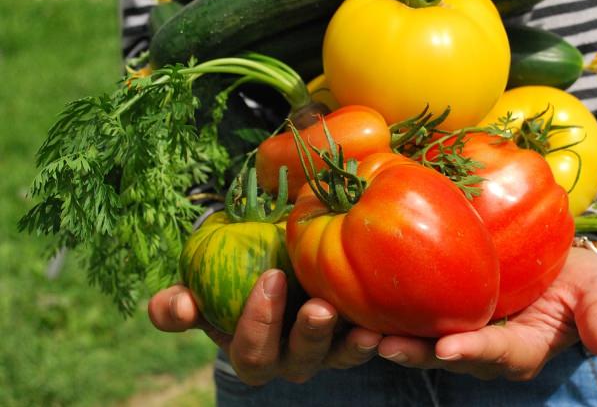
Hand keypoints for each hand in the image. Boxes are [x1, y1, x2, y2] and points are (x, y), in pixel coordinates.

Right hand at [148, 269, 381, 384]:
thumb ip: (179, 303)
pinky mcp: (355, 337)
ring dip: (349, 344)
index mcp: (251, 351)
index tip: (270, 277)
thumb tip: (178, 306)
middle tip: (318, 307)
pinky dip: (379, 335)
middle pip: (297, 360)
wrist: (274, 266)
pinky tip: (387, 320)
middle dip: (307, 336)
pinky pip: (367, 343)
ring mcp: (326, 351)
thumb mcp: (201, 288)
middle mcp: (289, 359)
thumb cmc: (232, 278)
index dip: (257, 323)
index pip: (250, 352)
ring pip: (338, 357)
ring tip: (364, 327)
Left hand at [377, 247, 596, 380]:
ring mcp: (464, 332)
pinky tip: (362, 303)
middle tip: (384, 345)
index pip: (499, 353)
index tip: (449, 348)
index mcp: (524, 348)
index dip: (475, 351)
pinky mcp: (446, 313)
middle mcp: (488, 349)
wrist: (559, 263)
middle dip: (418, 354)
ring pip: (425, 343)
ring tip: (360, 332)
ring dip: (395, 339)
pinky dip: (392, 314)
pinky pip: (418, 318)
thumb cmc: (580, 277)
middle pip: (450, 356)